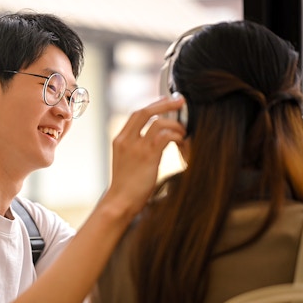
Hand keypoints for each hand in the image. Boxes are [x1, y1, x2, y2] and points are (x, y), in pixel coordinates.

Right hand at [103, 94, 185, 216]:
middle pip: (145, 111)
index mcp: (120, 139)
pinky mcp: (148, 157)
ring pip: (158, 122)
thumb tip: (159, 140)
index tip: (166, 100)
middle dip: (164, 104)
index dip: (153, 105)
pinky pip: (165, 137)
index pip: (136, 114)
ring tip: (183, 131)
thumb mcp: (127, 161)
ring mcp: (136, 148)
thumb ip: (137, 148)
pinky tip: (181, 142)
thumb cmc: (126, 186)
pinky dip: (176, 136)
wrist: (120, 203)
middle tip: (180, 100)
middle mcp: (126, 140)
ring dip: (174, 124)